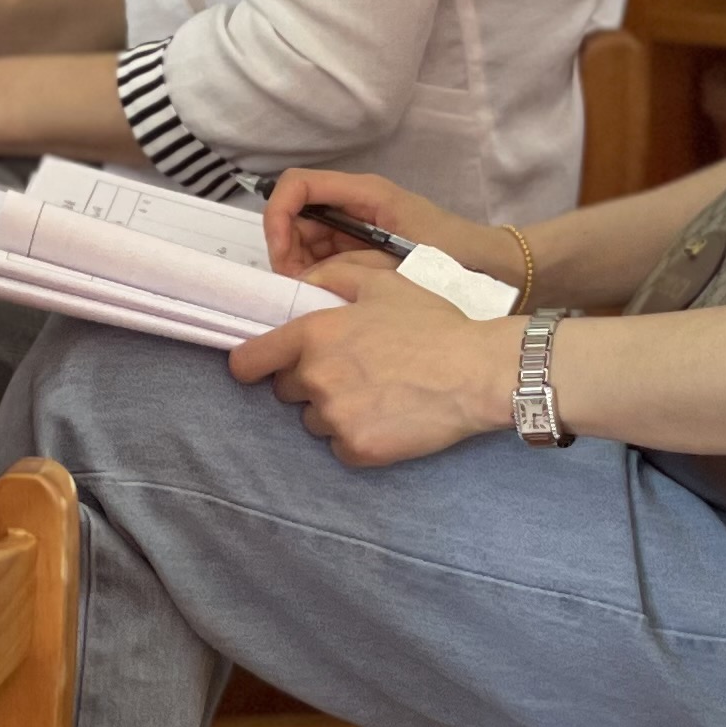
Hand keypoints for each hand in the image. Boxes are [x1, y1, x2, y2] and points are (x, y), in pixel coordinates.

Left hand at [226, 263, 516, 465]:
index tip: (263, 367)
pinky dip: (358, 439)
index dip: (254, 364)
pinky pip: (341, 448)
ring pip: (314, 421)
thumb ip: (332, 277)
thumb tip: (300, 286)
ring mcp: (335, 417)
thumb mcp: (383, 282)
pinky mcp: (357, 449)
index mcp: (313, 335)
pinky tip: (389, 419)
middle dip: (310, 383)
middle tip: (353, 371)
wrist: (477, 371)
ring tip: (378, 395)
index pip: (248, 362)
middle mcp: (315, 377)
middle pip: (285, 392)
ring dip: (335, 412)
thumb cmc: (434, 323)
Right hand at [260, 167, 510, 286]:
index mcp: (366, 193)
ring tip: (316, 298)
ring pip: (304, 240)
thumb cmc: (457, 257)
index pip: (297, 186)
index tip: (281, 257)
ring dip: (300, 268)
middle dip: (287, 251)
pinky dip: (317, 277)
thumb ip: (351, 263)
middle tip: (299, 289)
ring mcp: (357, 226)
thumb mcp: (401, 258)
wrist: (495, 269)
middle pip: (295, 216)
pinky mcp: (362, 248)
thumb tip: (306, 277)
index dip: (277, 216)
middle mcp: (356, 204)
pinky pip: (324, 257)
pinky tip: (329, 299)